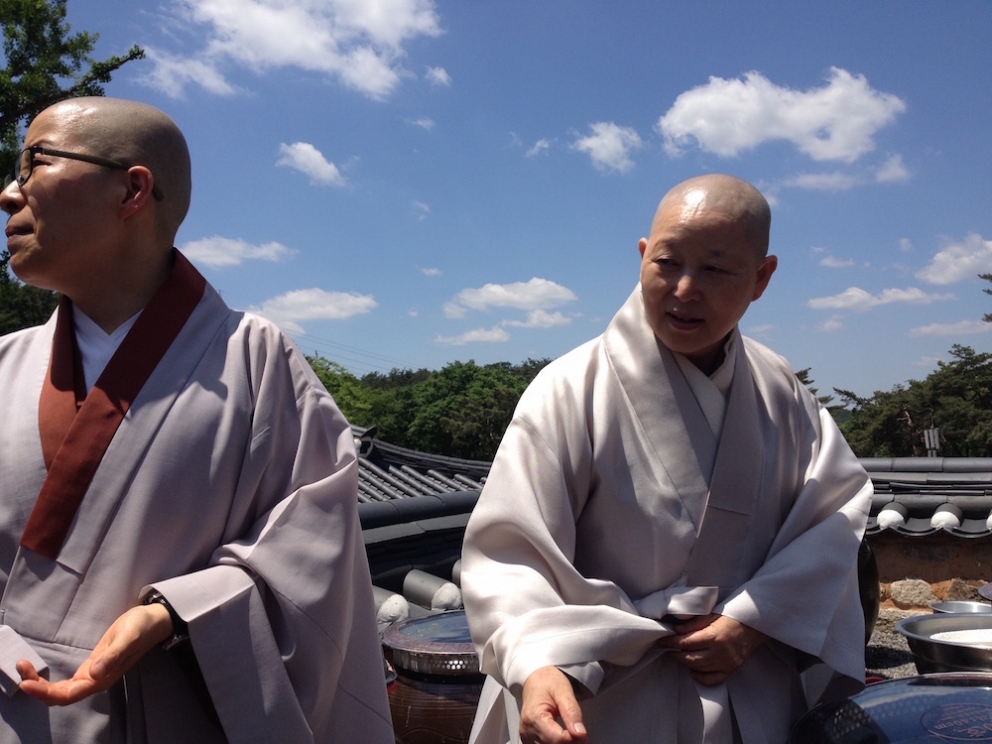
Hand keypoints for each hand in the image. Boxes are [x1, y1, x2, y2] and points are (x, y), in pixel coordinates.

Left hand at [16, 602, 172, 705]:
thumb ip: (113, 655)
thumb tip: (95, 673)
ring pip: (60, 690)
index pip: (68, 695)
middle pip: (60, 696)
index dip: (45, 692)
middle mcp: (96, 681)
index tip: (26, 682)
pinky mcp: (92, 666)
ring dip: (40, 684)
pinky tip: (37, 671)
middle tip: (20, 669)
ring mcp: (93, 675)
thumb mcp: (128, 637)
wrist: (154, 621)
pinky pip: (65, 682)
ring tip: (23, 667)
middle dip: (37, 689)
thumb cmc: (141, 628)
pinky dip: (48, 679)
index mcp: (103, 678)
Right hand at [519, 666, 588, 743]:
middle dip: (570, 742)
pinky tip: (563, 736)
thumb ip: (572, 713)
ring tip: (571, 732)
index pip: (557, 739)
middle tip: (580, 732)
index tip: (583, 734)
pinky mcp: (528, 738)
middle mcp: (527, 729)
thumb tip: (580, 734)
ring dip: (563, 743)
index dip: (574, 739)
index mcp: (534, 716)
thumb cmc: (547, 681)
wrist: (535, 678)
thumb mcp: (564, 691)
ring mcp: (526, 735)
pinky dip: (555, 743)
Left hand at [656, 614, 765, 685]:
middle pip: (689, 658)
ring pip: (699, 668)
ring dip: (686, 662)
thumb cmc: (731, 618)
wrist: (753, 627)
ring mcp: (726, 663)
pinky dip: (700, 676)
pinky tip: (693, 670)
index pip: (685, 642)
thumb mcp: (711, 615)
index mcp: (713, 636)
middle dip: (675, 653)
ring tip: (679, 655)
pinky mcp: (731, 670)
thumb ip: (693, 624)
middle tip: (669, 648)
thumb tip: (675, 630)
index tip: (662, 640)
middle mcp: (719, 652)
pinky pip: (712, 679)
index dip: (671, 642)